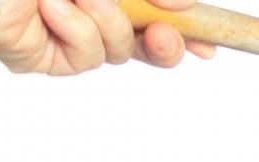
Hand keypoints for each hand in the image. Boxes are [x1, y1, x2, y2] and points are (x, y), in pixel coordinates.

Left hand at [0, 0, 216, 74]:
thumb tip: (184, 4)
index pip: (152, 12)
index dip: (185, 28)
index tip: (210, 42)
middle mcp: (87, 8)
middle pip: (145, 43)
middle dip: (163, 43)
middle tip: (165, 37)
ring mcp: (67, 35)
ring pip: (119, 49)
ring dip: (105, 20)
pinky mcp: (48, 58)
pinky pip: (86, 56)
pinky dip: (75, 30)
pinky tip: (51, 7)